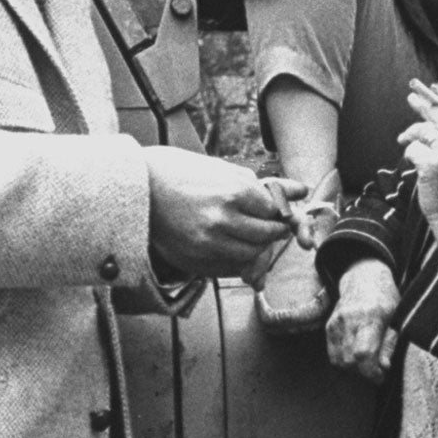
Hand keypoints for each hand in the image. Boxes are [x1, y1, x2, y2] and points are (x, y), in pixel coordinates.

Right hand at [145, 149, 305, 277]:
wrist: (135, 188)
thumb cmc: (179, 172)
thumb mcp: (224, 169)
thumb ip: (266, 185)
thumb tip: (302, 189)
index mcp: (235, 192)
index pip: (276, 213)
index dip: (276, 212)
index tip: (271, 210)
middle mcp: (224, 220)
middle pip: (267, 237)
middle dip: (270, 231)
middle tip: (261, 223)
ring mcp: (209, 244)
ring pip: (251, 255)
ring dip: (253, 246)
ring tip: (239, 231)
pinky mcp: (195, 261)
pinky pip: (229, 268)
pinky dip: (234, 259)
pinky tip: (224, 244)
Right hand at [325, 258, 399, 384]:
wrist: (364, 278)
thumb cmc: (386, 298)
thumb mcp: (397, 318)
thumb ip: (390, 343)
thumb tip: (384, 367)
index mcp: (370, 316)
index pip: (363, 353)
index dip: (371, 371)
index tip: (381, 376)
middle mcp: (349, 319)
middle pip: (350, 361)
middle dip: (364, 372)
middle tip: (377, 369)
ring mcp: (336, 323)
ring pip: (340, 361)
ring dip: (354, 368)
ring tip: (367, 361)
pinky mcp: (329, 327)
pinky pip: (333, 355)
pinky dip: (345, 361)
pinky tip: (356, 354)